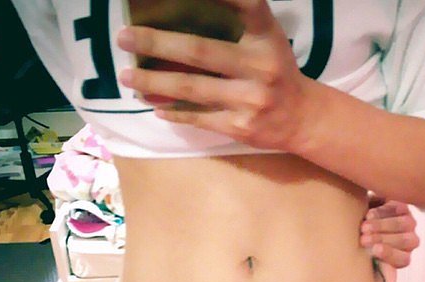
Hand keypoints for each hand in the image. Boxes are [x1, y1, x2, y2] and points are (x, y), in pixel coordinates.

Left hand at [117, 0, 309, 150]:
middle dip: (156, 44)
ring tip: (127, 77)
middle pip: (199, 51)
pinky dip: (175, 112)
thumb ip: (237, 20)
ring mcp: (249, 100)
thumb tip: (178, 15)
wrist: (301, 118)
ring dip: (154, 83)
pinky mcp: (241, 127)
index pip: (244, 5)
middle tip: (123, 38)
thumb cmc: (276, 71)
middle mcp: (259, 67)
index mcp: (265, 37)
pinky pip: (199, 118)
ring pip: (192, 89)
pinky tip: (155, 107)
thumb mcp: (266, 38)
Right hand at [360, 194, 419, 281]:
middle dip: (382, 239)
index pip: (403, 259)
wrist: (362, 222)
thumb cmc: (366, 245)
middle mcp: (411, 241)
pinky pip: (396, 209)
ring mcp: (409, 223)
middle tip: (363, 238)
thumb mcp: (370, 257)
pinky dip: (382, 211)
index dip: (390, 254)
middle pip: (405, 241)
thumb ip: (381, 267)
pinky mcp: (404, 207)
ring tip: (364, 226)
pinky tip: (369, 214)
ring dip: (382, 225)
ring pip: (402, 224)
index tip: (374, 249)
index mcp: (403, 258)